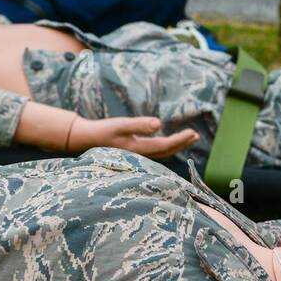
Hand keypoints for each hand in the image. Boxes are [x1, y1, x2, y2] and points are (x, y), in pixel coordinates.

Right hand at [68, 116, 198, 158]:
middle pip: (166, 152)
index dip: (180, 140)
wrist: (85, 139)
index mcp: (138, 149)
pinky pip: (154, 153)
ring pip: (160, 154)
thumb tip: (160, 124)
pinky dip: (164, 148)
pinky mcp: (132, 152)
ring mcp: (136, 156)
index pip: (165, 146)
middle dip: (181, 144)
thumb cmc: (102, 131)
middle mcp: (139, 155)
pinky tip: (166, 143)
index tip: (193, 133)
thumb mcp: (120, 125)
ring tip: (186, 139)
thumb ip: (140, 124)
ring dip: (174, 146)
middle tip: (195, 136)